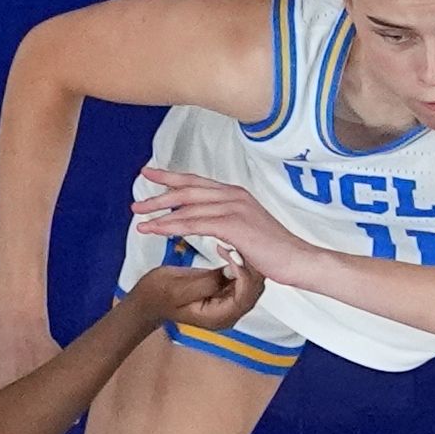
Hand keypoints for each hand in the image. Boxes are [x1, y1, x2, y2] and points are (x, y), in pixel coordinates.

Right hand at [130, 253, 265, 334]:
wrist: (146, 298)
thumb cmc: (157, 296)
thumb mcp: (179, 289)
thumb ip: (207, 283)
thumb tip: (232, 271)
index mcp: (219, 317)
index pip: (245, 295)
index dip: (243, 272)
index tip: (233, 252)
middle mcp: (228, 312)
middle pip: (253, 288)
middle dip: (249, 264)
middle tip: (239, 242)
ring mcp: (228, 302)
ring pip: (250, 280)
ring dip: (244, 260)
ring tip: (234, 241)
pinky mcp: (224, 290)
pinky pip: (239, 275)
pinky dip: (237, 260)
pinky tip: (228, 246)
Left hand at [131, 168, 312, 274]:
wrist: (297, 260)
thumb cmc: (274, 250)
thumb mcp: (247, 228)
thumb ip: (226, 221)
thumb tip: (209, 224)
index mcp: (235, 193)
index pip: (197, 181)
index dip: (171, 177)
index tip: (149, 174)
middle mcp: (233, 195)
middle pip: (187, 189)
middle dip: (159, 195)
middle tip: (137, 203)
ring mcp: (233, 208)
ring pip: (187, 207)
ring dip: (160, 214)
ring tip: (140, 221)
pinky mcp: (233, 225)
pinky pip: (194, 223)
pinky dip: (172, 225)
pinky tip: (157, 230)